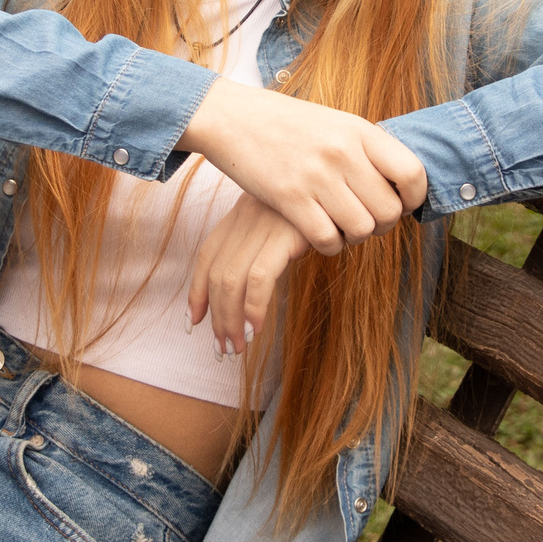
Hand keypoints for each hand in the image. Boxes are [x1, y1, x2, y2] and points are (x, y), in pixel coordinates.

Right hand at [179, 78, 427, 255]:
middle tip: (364, 221)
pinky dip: (328, 245)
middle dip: (381, 225)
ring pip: (361, 230)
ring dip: (353, 237)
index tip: (402, 205)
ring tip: (340, 227)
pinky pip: (327, 239)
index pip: (412, 173)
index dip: (414, 198)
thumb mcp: (335, 123)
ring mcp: (316, 175)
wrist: (232, 116)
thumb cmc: (287, 124)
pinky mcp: (289, 198)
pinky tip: (319, 234)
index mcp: (360, 130)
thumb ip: (367, 150)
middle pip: (389, 211)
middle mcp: (343, 152)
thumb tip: (402, 184)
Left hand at [188, 195, 312, 356]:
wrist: (348, 193)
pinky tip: (256, 328)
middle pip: (217, 274)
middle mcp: (245, 216)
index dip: (196, 292)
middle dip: (216, 317)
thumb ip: (262, 245)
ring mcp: (263, 224)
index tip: (194, 322)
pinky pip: (259, 278)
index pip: (207, 257)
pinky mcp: (283, 234)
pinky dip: (253, 307)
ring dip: (231, 319)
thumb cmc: (321, 213)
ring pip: (232, 280)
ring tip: (238, 346)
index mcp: (240, 213)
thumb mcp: (283, 223)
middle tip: (223, 348)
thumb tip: (246, 288)